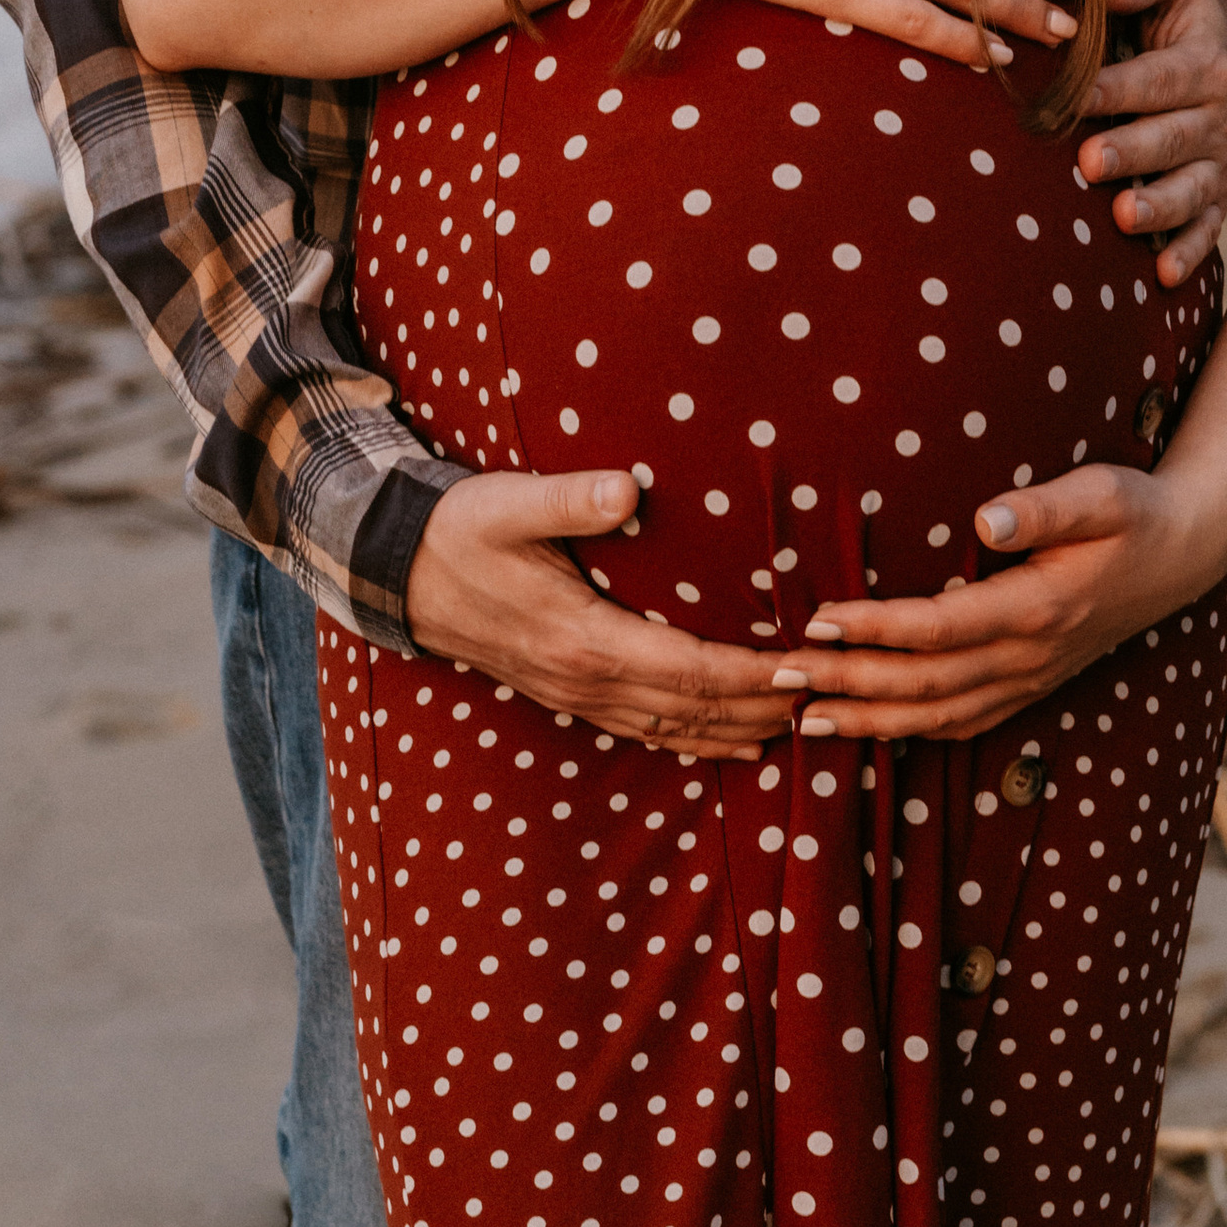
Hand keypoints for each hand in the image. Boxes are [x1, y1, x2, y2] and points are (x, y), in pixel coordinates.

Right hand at [402, 465, 791, 751]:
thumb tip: (627, 486)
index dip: (751, 674)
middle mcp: (585, 679)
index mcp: (584, 637)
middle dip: (762, 705)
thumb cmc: (462, 529)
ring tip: (795, 723)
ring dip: (735, 729)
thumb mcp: (511, 503)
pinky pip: (643, 730)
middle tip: (825, 694)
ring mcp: (575, 694)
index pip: (689, 669)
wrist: (400, 573)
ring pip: (672, 729)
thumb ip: (570, 499)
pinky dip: (692, 739)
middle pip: (693, 709)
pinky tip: (725, 740)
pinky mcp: (567, 692)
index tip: (803, 664)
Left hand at [771, 461, 1226, 742]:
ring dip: (869, 719)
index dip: (875, 629)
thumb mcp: (1100, 494)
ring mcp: (1029, 678)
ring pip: (938, 716)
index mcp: (1037, 608)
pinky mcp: (1030, 684)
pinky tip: (870, 728)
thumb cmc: (1133, 511)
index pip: (939, 629)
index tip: (818, 620)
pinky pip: (963, 723)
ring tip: (805, 718)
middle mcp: (1028, 656)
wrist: (1183, 555)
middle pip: (924, 683)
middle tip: (781, 674)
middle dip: (849, 682)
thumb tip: (983, 519)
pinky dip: (911, 731)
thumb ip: (1042, 507)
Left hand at [1074, 0, 1226, 284]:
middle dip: (1132, 151)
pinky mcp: (1214, 193)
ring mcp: (1216, 159)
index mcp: (1204, 61)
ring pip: (1193, 189)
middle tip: (1089, 161)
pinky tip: (1164, 276)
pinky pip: (1207, 226)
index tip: (1077, 95)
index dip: (1119, 87)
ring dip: (1159, 206)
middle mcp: (1216, 116)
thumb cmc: (1180, 10)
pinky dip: (1189, 251)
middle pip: (1174, 138)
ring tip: (1123, 218)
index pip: (1160, 77)